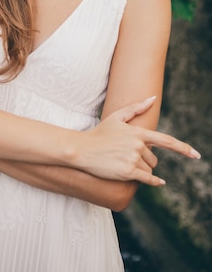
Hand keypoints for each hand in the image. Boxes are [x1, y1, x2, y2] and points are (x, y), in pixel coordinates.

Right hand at [75, 97, 200, 185]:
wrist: (83, 149)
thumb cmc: (100, 132)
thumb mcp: (117, 117)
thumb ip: (136, 107)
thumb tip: (152, 98)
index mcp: (138, 132)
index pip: (166, 140)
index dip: (183, 148)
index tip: (196, 155)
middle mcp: (138, 145)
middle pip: (154, 158)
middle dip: (145, 159)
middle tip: (127, 156)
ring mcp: (133, 159)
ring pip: (149, 169)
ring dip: (141, 169)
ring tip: (123, 163)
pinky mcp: (128, 172)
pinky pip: (148, 179)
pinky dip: (154, 182)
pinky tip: (160, 182)